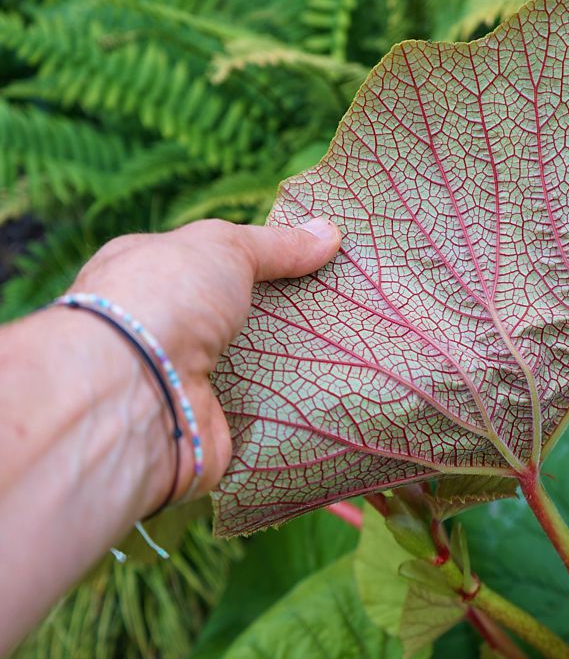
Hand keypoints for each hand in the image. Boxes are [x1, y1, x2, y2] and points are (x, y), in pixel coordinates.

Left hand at [68, 217, 341, 506]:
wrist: (136, 392)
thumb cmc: (166, 297)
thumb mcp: (225, 246)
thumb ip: (277, 243)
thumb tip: (330, 232)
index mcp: (143, 276)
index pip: (201, 264)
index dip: (248, 260)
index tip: (302, 262)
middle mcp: (155, 329)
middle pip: (228, 318)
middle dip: (275, 316)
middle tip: (329, 307)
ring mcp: (178, 381)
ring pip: (245, 369)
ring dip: (286, 365)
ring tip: (342, 348)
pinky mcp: (205, 426)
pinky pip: (257, 417)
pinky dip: (287, 410)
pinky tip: (328, 394)